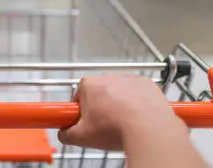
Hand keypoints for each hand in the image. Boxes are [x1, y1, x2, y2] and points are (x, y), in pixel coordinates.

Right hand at [58, 73, 181, 150]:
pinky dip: (138, 103)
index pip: (79, 96)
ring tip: (125, 124)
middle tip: (106, 126)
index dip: (82, 112)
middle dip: (101, 107)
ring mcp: (128, 78)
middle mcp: (107, 76)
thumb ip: (66, 133)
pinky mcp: (147, 83)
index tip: (87, 123)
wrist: (148, 129)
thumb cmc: (115, 128)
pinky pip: (138, 93)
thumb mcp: (82, 137)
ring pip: (120, 92)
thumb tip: (63, 133)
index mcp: (88, 84)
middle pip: (99, 92)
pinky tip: (138, 118)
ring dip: (120, 104)